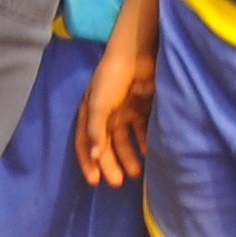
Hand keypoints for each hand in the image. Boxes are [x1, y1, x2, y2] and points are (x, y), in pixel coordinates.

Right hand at [75, 35, 152, 188]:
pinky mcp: (141, 107)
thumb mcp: (98, 105)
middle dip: (111, 164)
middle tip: (119, 182)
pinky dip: (145, 142)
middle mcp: (105, 114)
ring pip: (125, 140)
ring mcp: (124, 111)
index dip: (88, 162)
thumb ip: (96, 131)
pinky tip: (150, 153)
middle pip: (107, 145)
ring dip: (129, 156)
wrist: (136, 54)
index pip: (85, 143)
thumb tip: (95, 156)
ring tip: (137, 172)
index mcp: (89, 113)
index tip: (95, 182)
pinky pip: (143, 130)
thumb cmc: (111, 78)